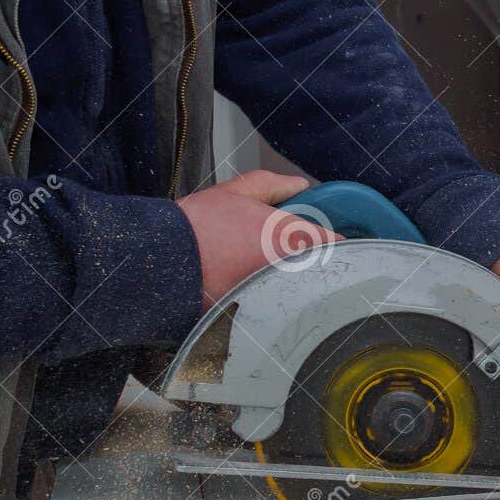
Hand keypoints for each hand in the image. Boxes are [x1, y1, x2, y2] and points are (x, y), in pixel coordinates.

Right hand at [177, 170, 337, 308]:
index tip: (331, 240)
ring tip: (265, 270)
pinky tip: (253, 286)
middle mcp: (290, 268)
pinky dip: (272, 298)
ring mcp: (276, 294)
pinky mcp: (258, 314)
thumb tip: (301, 185)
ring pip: (300, 289)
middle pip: (321, 270)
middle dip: (314, 262)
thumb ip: (274, 185)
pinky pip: (277, 306)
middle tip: (294, 254)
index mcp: (291, 236)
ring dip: (294, 281)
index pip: (336, 243)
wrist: (162, 258)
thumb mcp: (238, 191)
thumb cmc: (199, 224)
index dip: (337, 241)